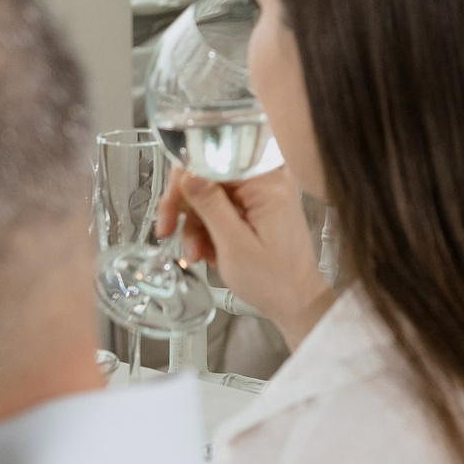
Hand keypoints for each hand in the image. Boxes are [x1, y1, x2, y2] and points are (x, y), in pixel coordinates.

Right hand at [156, 165, 334, 347]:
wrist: (296, 303)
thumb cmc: (275, 281)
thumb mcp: (234, 245)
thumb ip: (210, 206)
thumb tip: (187, 174)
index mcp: (267, 182)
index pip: (213, 160)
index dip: (184, 181)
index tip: (169, 206)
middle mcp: (268, 181)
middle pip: (209, 176)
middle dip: (186, 208)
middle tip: (167, 230)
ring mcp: (263, 195)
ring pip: (211, 196)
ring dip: (196, 226)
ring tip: (198, 254)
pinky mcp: (259, 208)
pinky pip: (222, 209)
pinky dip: (210, 231)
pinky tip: (210, 252)